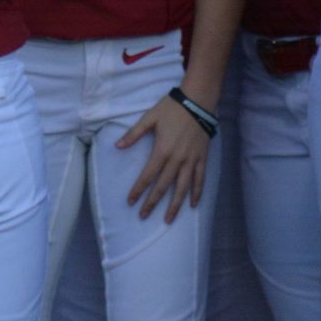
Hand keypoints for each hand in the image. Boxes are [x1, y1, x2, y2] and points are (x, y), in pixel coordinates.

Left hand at [116, 94, 210, 220]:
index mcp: (162, 150)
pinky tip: (192, 204)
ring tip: (168, 219)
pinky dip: (196, 193)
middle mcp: (177, 159)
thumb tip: (117, 146)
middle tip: (144, 216)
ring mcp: (191, 160)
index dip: (138, 189)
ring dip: (175, 205)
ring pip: (182, 187)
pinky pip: (200, 179)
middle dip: (152, 202)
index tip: (131, 202)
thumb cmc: (172, 108)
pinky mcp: (202, 158)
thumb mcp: (150, 117)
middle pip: (163, 186)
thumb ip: (134, 133)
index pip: (148, 175)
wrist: (198, 101)